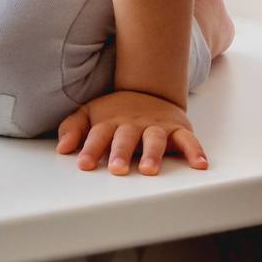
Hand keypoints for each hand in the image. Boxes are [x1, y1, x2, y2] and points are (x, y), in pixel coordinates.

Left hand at [55, 90, 208, 175]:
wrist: (148, 91)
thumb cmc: (115, 112)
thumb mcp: (89, 114)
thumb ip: (72, 129)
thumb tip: (61, 149)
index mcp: (110, 122)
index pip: (97, 135)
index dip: (89, 149)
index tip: (83, 164)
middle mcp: (133, 124)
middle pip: (126, 138)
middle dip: (121, 153)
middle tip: (117, 170)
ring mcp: (156, 126)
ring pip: (155, 139)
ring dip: (153, 154)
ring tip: (150, 169)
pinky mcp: (178, 129)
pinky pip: (189, 140)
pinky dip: (195, 151)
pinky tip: (199, 165)